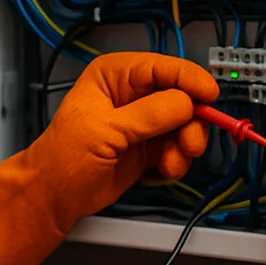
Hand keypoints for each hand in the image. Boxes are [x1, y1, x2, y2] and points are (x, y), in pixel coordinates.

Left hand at [0, 53, 217, 264]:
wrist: (55, 197)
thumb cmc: (64, 157)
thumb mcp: (104, 131)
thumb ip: (148, 115)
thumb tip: (187, 103)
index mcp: (115, 74)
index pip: (163, 67)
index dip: (189, 79)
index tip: (209, 96)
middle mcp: (134, 93)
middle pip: (183, 96)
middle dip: (191, 121)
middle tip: (190, 142)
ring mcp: (145, 121)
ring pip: (187, 124)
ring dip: (185, 145)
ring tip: (171, 163)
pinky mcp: (152, 146)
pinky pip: (180, 147)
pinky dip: (178, 161)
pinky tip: (162, 170)